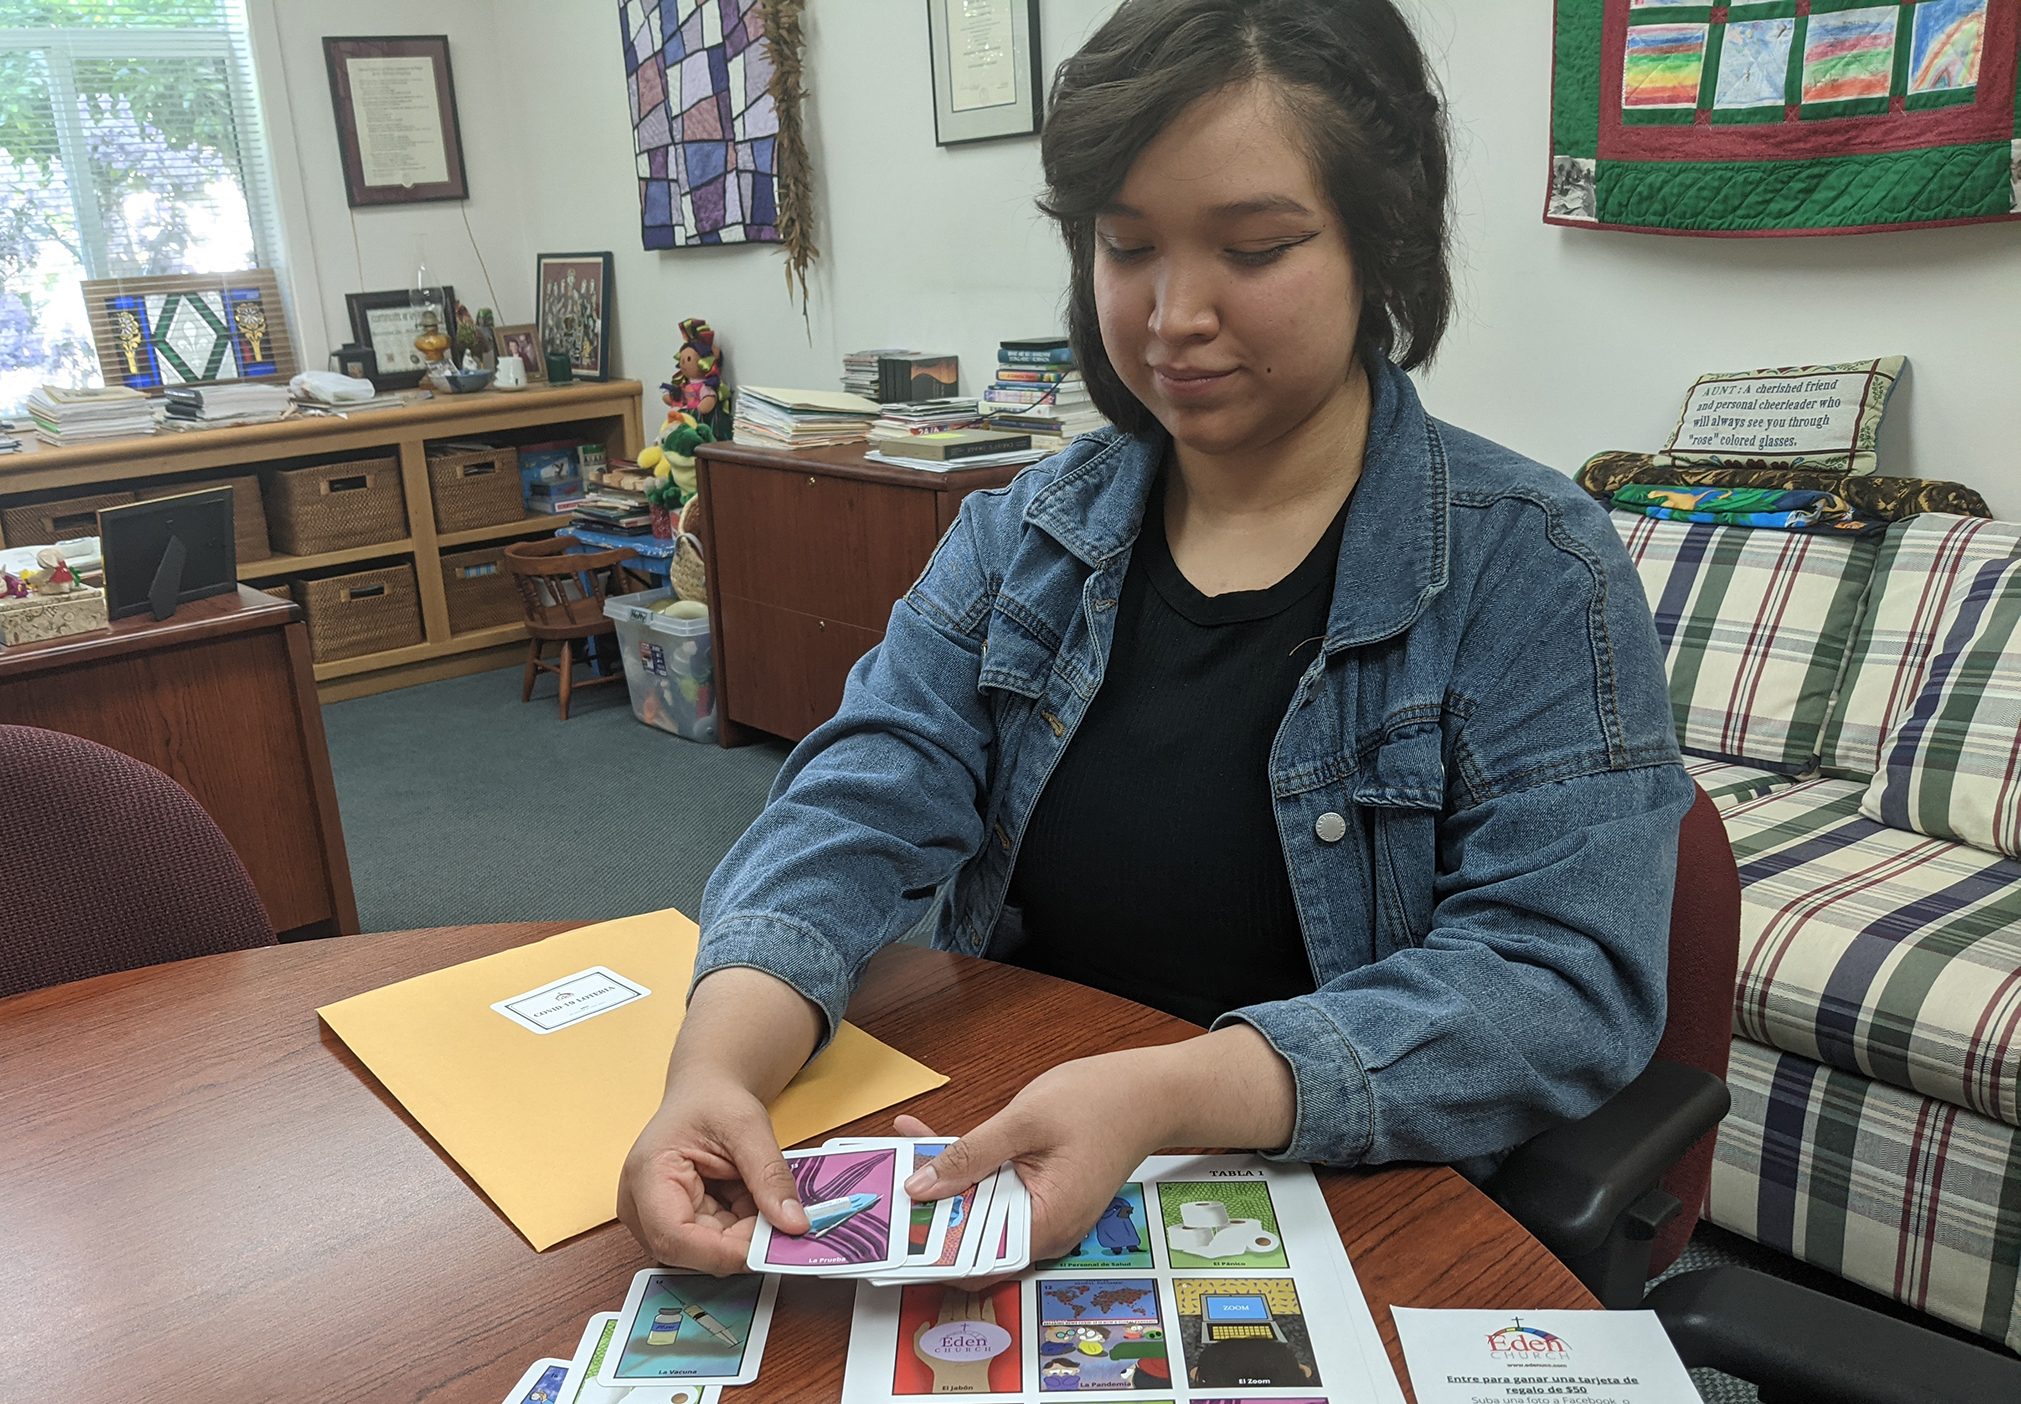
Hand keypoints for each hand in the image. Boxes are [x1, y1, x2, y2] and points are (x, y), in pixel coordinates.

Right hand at [617, 1069, 810, 1273]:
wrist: (703, 1093)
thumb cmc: (714, 1101)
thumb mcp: (749, 1128)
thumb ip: (771, 1177)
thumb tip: (794, 1225)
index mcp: (648, 1174)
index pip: (674, 1236)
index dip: (722, 1252)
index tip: (768, 1249)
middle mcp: (640, 1205)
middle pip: (690, 1250)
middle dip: (739, 1242)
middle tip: (781, 1222)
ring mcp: (652, 1218)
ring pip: (704, 1251)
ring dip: (741, 1233)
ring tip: (761, 1195)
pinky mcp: (671, 1224)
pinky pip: (710, 1242)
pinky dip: (738, 1227)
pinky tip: (747, 1197)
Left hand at [894, 1051, 1175, 1263]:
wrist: (1149, 1091)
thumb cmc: (1101, 1102)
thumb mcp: (1025, 1121)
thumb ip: (970, 1155)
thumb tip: (920, 1188)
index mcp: (1047, 1223)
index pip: (976, 1263)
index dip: (931, 1255)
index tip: (892, 1240)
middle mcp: (1046, 1231)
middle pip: (973, 1240)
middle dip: (927, 1217)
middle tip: (884, 1194)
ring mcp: (1044, 1215)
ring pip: (978, 1215)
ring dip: (941, 1189)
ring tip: (899, 1161)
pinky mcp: (1040, 1196)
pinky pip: (993, 1194)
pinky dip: (964, 1173)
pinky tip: (930, 1143)